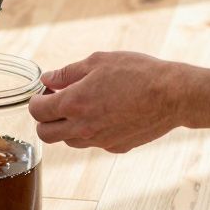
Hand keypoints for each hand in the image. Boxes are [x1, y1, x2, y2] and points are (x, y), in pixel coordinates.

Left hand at [28, 52, 184, 153]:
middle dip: (45, 119)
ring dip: (66, 126)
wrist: (172, 95)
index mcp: (74, 103)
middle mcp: (83, 127)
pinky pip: (93, 143)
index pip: (37, 111)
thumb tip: (47, 79)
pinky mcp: (116, 148)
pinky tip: (106, 114)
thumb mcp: (99, 61)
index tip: (45, 92)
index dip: (36, 100)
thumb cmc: (137, 72)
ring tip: (83, 107)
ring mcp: (99, 141)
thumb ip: (68, 73)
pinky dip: (91, 132)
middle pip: (45, 134)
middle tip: (57, 102)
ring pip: (68, 141)